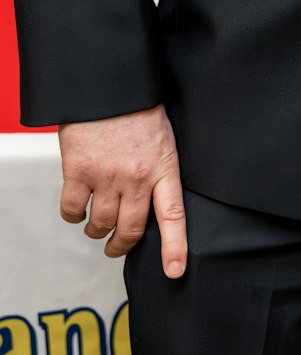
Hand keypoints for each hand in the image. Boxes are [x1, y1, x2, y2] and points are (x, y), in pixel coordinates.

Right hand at [58, 105, 186, 276]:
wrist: (108, 84)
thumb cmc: (138, 108)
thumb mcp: (162, 139)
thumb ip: (158, 171)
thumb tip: (150, 203)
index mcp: (163, 167)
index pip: (174, 215)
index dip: (175, 247)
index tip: (174, 271)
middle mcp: (136, 176)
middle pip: (130, 230)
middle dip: (121, 245)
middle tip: (116, 246)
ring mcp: (106, 175)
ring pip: (99, 224)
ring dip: (96, 230)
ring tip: (96, 223)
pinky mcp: (78, 171)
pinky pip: (72, 210)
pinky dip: (73, 215)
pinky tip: (77, 206)